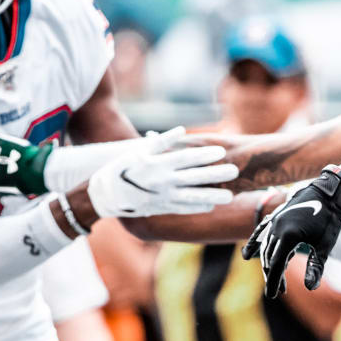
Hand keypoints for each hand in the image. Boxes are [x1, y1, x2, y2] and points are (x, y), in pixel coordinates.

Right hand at [86, 127, 236, 217]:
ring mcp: (162, 197)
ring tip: (230, 196)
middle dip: (215, 175)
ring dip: (212, 197)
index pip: (185, 159)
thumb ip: (161, 141)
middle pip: (193, 178)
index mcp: (156, 165)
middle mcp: (162, 182)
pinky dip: (197, 208)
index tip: (222, 152)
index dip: (204, 155)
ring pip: (191, 197)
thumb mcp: (138, 151)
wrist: (106, 194)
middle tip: (235, 171)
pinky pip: (182, 209)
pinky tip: (212, 205)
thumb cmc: (122, 168)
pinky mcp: (161, 209)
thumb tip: (182, 130)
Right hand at [242, 165, 340, 297]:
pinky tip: (247, 254)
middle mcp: (277, 228)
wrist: (329, 193)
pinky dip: (255, 244)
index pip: (276, 265)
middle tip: (279, 290)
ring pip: (266, 247)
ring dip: (269, 264)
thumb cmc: (330, 220)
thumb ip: (316, 267)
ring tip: (277, 278)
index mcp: (289, 236)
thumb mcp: (325, 246)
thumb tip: (310, 288)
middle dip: (273, 275)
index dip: (273, 281)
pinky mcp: (276, 217)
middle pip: (269, 258)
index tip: (273, 295)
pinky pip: (261, 233)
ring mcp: (274, 221)